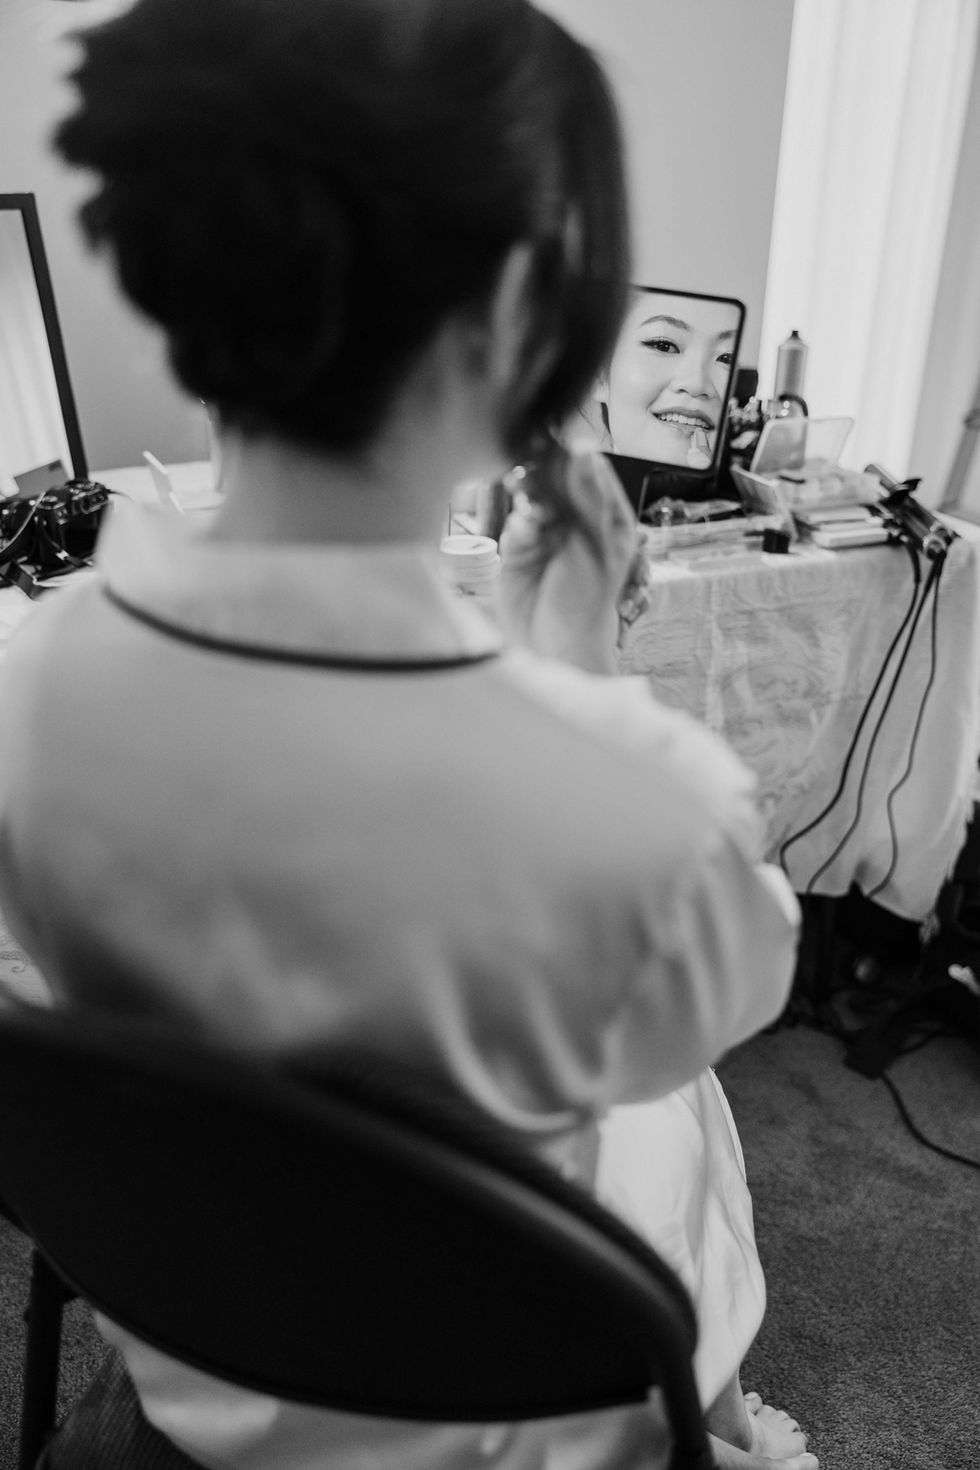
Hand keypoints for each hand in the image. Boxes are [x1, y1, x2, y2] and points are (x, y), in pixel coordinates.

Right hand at [497, 443, 643, 673]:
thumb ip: (588, 497)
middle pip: (556, 477)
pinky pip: (515, 521)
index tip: (556, 446)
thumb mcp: (596, 545)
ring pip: (532, 495)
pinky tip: (525, 532)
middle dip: (544, 473)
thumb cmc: (588, 602)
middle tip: (535, 474)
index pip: (590, 470)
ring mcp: (547, 532)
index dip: (572, 456)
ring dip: (528, 494)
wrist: (554, 646)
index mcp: (607, 516)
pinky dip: (519, 523)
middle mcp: (577, 519)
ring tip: (529, 502)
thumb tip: (584, 449)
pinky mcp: (519, 547)